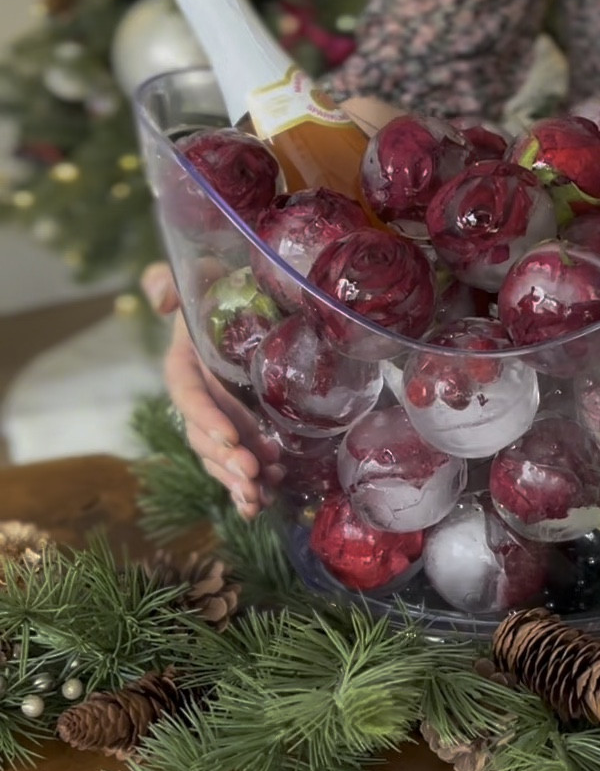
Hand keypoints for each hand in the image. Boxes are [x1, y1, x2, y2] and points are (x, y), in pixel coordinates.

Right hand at [142, 264, 283, 519]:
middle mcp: (199, 397)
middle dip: (226, 461)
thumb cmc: (218, 287)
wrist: (246, 305)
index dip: (205, 418)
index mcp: (185, 365)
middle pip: (204, 437)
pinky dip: (252, 484)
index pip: (188, 395)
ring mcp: (219, 417)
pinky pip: (240, 462)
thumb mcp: (197, 273)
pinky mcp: (242, 429)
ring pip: (221, 458)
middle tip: (252, 477)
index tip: (229, 439)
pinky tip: (269, 497)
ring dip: (238, 481)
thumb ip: (168, 281)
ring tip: (261, 496)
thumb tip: (161, 301)